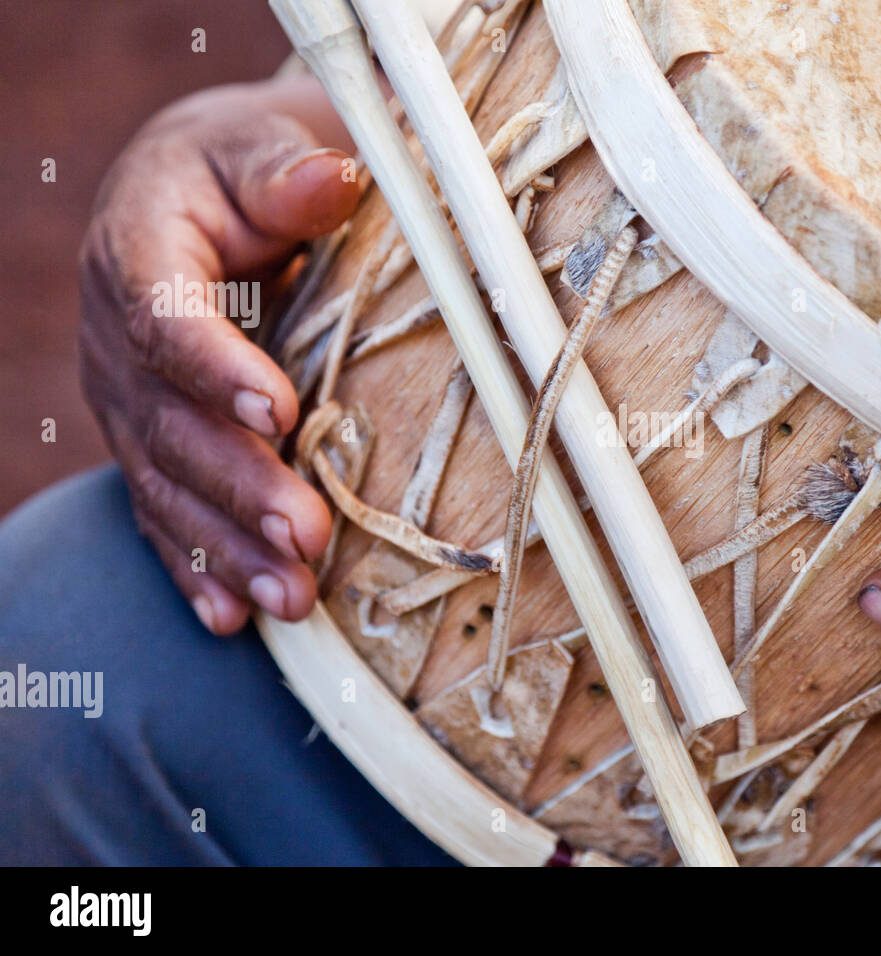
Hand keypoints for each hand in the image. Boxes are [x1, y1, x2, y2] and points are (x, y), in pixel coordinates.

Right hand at [78, 77, 360, 633]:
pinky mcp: (151, 442)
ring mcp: (129, 401)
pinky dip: (196, 566)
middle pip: (170, 423)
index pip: (166, 319)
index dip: (216, 369)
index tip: (280, 411)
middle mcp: (119, 339)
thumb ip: (285, 171)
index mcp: (140, 254)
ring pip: (169, 484)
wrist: (193, 199)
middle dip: (238, 486)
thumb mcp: (257, 148)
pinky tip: (231, 618)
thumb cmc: (239, 170)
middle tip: (305, 538)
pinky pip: (164, 512)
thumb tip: (332, 177)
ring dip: (228, 547)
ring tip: (290, 600)